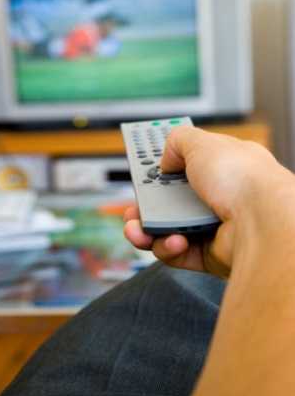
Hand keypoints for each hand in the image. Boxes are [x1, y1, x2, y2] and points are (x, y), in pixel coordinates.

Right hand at [124, 126, 287, 277]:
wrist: (261, 222)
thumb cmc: (242, 180)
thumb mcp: (202, 143)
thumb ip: (178, 141)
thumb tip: (166, 160)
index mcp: (222, 168)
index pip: (186, 167)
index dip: (163, 170)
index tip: (145, 173)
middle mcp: (218, 197)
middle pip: (170, 202)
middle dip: (146, 206)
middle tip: (134, 208)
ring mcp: (212, 227)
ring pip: (167, 230)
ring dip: (147, 230)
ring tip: (137, 230)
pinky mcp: (209, 254)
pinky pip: (177, 252)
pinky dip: (168, 247)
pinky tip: (173, 240)